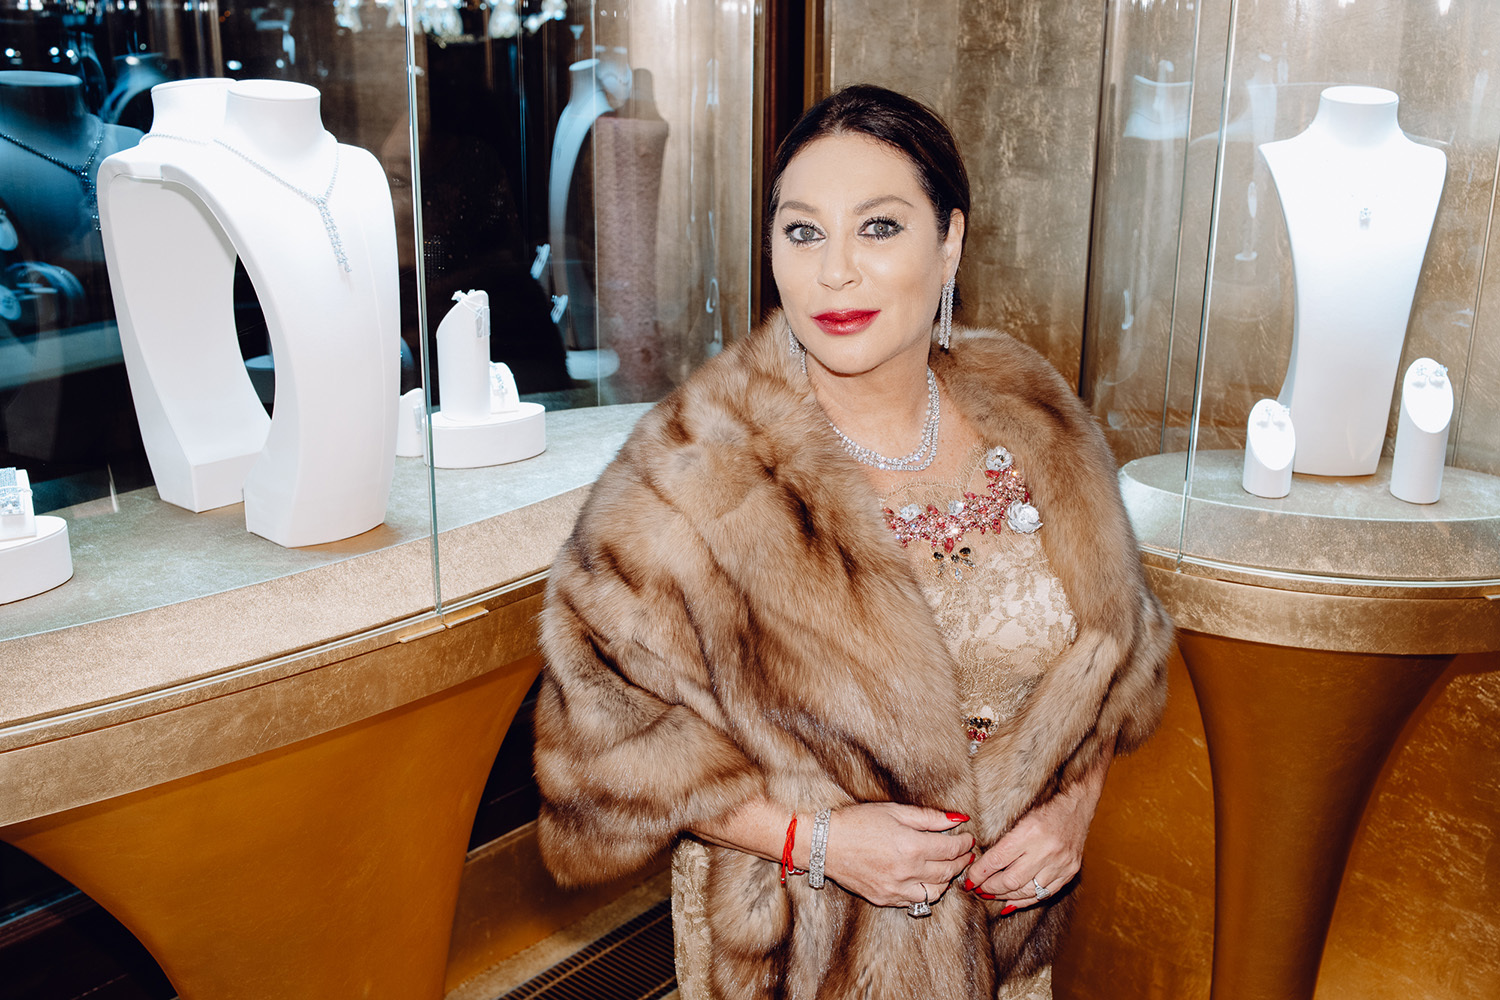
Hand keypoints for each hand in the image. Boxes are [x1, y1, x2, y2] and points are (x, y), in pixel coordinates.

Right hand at [821, 802, 975, 907]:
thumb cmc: (857, 822)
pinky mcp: (884, 899)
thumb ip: (929, 818)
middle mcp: (907, 872)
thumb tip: (957, 819)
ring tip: (950, 867)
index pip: (951, 849)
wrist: (824, 843)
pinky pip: (916, 901)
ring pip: (936, 892)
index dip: (964, 843)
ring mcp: (895, 889)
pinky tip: (928, 880)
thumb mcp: (894, 811)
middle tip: (965, 853)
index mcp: (911, 846)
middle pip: (948, 871)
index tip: (967, 838)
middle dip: (961, 861)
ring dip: (948, 880)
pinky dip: (928, 892)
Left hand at [965, 749, 1111, 911]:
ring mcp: (1061, 863)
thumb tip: (979, 862)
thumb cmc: (1044, 806)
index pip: (997, 860)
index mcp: (1030, 832)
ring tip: (991, 894)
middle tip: (977, 888)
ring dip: (1005, 896)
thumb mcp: (1018, 815)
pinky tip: (1012, 900)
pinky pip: (1045, 894)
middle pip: (1011, 880)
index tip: (969, 879)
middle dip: (989, 888)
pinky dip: (1026, 900)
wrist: (1077, 804)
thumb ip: (1001, 839)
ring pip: (1027, 891)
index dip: (979, 873)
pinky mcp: (1070, 871)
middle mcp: (1046, 850)